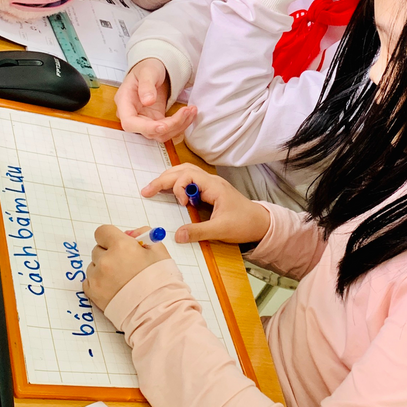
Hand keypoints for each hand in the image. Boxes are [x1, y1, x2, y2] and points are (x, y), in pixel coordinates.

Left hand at [83, 224, 169, 310]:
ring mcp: (97, 277)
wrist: (156, 309)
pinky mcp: (93, 293)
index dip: (111, 237)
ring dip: (103, 269)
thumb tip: (130, 234)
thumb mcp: (158, 250)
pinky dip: (98, 282)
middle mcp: (105, 260)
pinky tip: (113, 287)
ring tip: (120, 279)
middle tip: (123, 263)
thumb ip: (143, 234)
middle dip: (108, 253)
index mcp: (121, 245)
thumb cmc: (159, 280)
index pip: (103, 232)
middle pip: (98, 249)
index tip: (117, 243)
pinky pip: (88, 281)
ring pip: (93, 266)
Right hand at [115, 59, 195, 140]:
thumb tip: (147, 101)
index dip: (145, 128)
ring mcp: (145, 119)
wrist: (155, 69)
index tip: (163, 126)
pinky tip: (190, 114)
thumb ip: (146, 85)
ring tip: (192, 110)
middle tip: (186, 111)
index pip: (129, 123)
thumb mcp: (147, 71)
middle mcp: (133, 115)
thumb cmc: (147, 68)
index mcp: (125, 102)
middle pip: (148, 131)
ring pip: (161, 133)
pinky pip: (168, 129)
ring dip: (179, 126)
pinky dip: (181, 124)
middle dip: (170, 125)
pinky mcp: (157, 120)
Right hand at [141, 163, 269, 244]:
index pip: (188, 175)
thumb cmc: (244, 223)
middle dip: (164, 179)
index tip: (182, 204)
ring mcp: (210, 185)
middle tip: (147, 190)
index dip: (179, 187)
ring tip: (155, 188)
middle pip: (183, 170)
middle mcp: (211, 181)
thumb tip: (176, 235)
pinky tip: (170, 192)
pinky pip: (190, 180)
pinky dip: (177, 183)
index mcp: (214, 186)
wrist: (260, 223)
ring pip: (186, 172)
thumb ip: (199, 232)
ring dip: (170, 178)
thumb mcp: (221, 230)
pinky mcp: (210, 191)